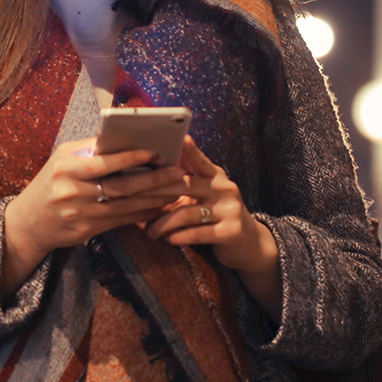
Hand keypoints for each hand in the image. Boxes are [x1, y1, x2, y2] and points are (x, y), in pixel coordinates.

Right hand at [0, 138, 185, 295]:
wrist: (28, 222)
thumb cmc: (50, 183)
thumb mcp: (61, 159)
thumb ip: (89, 149)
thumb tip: (122, 135)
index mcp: (65, 168)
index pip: (102, 162)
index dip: (129, 158)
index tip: (154, 153)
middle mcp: (71, 191)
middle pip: (119, 186)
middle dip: (152, 180)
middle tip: (178, 173)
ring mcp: (79, 213)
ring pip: (124, 206)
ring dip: (153, 199)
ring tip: (176, 191)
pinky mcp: (86, 231)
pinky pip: (120, 221)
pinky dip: (141, 214)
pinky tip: (158, 207)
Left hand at [145, 136, 281, 316]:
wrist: (248, 244)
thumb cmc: (216, 216)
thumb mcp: (205, 197)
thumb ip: (185, 187)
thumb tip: (147, 181)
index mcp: (216, 177)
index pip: (200, 161)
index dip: (191, 150)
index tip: (181, 138)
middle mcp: (225, 189)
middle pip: (184, 186)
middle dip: (155, 192)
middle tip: (133, 198)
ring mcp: (230, 210)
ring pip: (186, 214)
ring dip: (163, 224)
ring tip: (150, 232)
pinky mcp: (231, 231)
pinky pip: (197, 233)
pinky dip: (179, 237)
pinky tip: (168, 239)